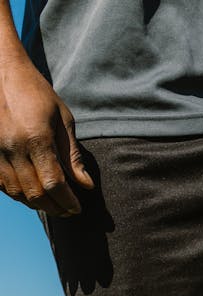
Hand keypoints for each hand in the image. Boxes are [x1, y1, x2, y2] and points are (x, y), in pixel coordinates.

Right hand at [0, 55, 93, 216]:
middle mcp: (13, 147)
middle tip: (67, 210)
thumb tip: (86, 185)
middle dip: (54, 207)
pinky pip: (3, 185)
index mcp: (36, 138)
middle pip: (35, 194)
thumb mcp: (62, 118)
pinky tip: (32, 193)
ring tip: (52, 203)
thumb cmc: (35, 91)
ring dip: (37, 204)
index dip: (67, 202)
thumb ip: (72, 155)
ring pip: (17, 193)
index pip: (53, 184)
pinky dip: (19, 194)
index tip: (77, 208)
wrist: (0, 70)